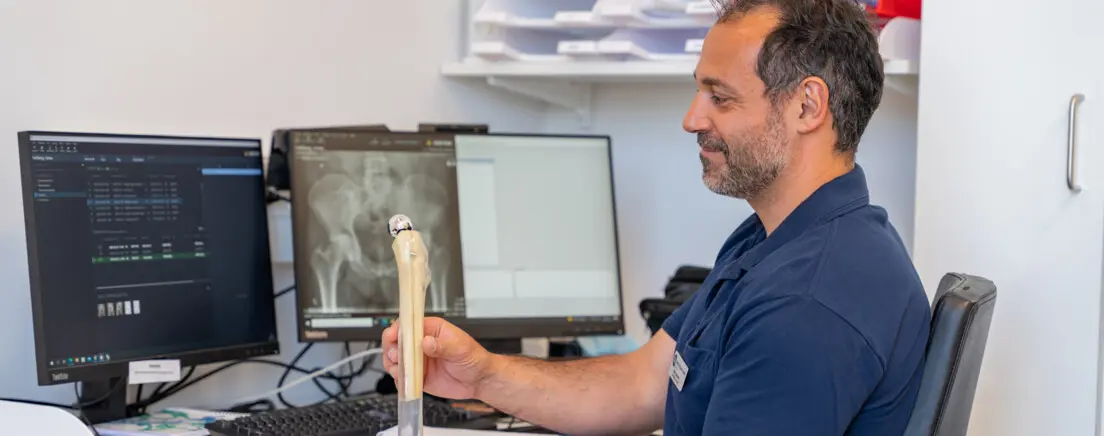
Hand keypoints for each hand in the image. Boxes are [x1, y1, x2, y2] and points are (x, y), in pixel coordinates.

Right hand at [381, 317, 495, 399]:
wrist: (479, 380)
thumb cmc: (474, 358)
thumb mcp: (461, 349)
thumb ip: (443, 346)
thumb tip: (426, 342)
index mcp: (431, 329)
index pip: (408, 325)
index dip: (397, 329)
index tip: (393, 337)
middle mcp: (421, 344)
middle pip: (396, 341)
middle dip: (391, 349)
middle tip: (396, 357)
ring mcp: (418, 361)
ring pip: (395, 360)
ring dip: (392, 365)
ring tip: (400, 370)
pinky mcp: (417, 377)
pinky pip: (402, 378)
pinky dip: (399, 380)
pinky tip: (405, 382)